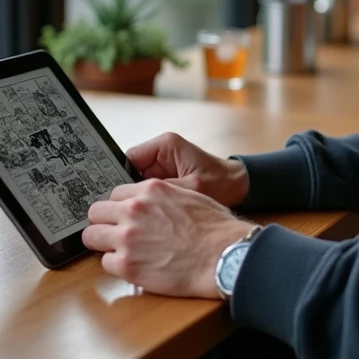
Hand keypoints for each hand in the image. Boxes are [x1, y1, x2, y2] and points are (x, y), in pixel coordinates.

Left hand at [83, 179, 255, 297]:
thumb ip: (162, 197)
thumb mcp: (189, 196)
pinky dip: (117, 267)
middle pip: (96, 212)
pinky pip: (105, 264)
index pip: (114, 194)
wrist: (224, 255)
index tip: (122, 216)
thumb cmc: (215, 229)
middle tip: (114, 234)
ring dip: (104, 244)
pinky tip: (135, 267)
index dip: (118, 207)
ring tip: (120, 252)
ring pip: (91, 237)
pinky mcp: (127, 265)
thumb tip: (150, 203)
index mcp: (150, 190)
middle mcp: (134, 210)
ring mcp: (127, 238)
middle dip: (104, 223)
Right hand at [126, 132, 248, 206]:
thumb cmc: (221, 183)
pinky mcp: (166, 176)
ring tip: (142, 213)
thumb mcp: (192, 188)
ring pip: (137, 182)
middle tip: (129, 211)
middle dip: (130, 192)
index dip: (122, 180)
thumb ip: (165, 189)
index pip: (129, 159)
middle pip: (130, 171)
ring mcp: (162, 164)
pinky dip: (149, 201)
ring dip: (140, 198)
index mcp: (165, 145)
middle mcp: (160, 151)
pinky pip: (148, 189)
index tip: (120, 200)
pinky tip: (151, 214)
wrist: (238, 186)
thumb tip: (138, 199)